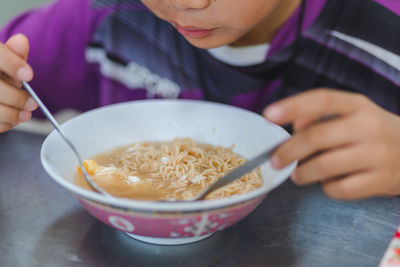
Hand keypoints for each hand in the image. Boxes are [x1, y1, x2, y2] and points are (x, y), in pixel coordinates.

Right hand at [0, 34, 36, 132]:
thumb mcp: (3, 62)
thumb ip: (14, 54)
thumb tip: (22, 41)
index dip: (11, 64)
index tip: (29, 75)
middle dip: (15, 97)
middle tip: (32, 104)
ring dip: (10, 113)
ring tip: (25, 114)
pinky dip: (3, 123)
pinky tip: (12, 120)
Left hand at [263, 89, 399, 199]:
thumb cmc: (372, 132)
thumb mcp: (353, 115)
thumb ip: (321, 116)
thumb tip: (294, 125)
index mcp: (358, 105)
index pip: (322, 100)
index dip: (292, 106)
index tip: (268, 115)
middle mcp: (369, 126)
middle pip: (316, 137)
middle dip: (288, 151)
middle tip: (275, 161)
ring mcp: (377, 154)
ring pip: (324, 166)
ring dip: (303, 173)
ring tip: (297, 175)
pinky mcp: (381, 181)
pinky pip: (340, 189)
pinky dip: (327, 188)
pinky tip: (327, 184)